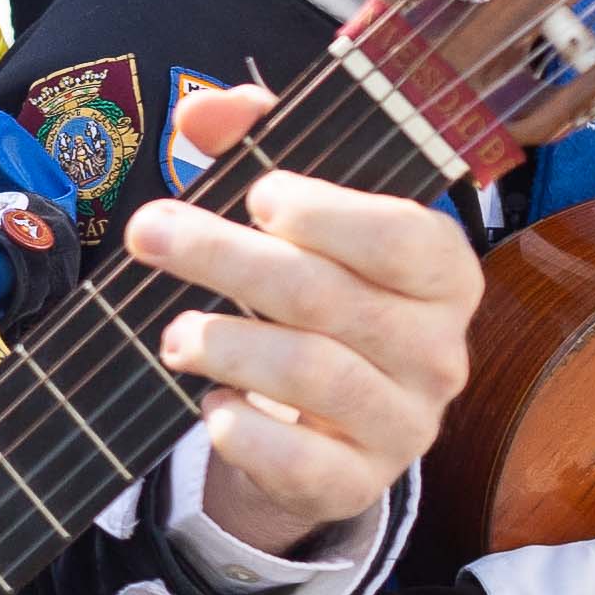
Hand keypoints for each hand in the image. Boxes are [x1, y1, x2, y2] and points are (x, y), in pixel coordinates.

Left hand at [125, 80, 479, 559]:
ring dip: (228, 346)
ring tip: (173, 334)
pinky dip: (248, 432)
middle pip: (330, 297)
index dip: (330, 214)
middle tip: (150, 234)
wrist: (325, 423)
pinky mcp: (359, 482)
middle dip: (228, 259)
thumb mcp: (296, 217)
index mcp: (443, 273)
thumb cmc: (316, 294)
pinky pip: (303, 460)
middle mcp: (440, 350)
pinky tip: (213, 407)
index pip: (405, 237)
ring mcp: (406, 422)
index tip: (257, 195)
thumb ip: (257, 144)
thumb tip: (203, 111)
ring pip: (315, 375)